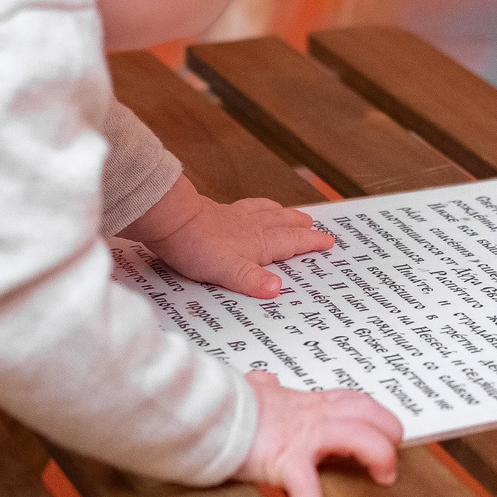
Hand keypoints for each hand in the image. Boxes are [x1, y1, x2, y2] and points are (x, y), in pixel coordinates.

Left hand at [124, 176, 332, 298]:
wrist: (170, 220)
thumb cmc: (196, 246)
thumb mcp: (227, 271)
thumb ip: (252, 280)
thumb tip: (277, 290)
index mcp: (257, 243)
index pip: (291, 242)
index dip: (310, 242)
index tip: (327, 240)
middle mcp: (249, 227)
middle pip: (281, 223)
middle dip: (299, 225)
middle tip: (312, 224)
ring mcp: (233, 218)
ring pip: (265, 212)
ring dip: (280, 213)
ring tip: (288, 212)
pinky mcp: (216, 212)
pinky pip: (244, 207)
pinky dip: (255, 206)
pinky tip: (249, 208)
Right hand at [236, 372, 401, 496]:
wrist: (203, 413)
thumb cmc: (226, 407)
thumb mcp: (252, 392)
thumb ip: (263, 388)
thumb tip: (264, 382)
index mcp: (308, 404)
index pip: (356, 403)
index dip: (379, 419)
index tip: (387, 436)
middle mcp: (312, 416)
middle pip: (369, 415)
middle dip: (390, 437)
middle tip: (389, 464)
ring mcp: (301, 436)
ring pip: (357, 437)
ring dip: (378, 458)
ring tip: (380, 482)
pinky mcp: (283, 459)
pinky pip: (307, 487)